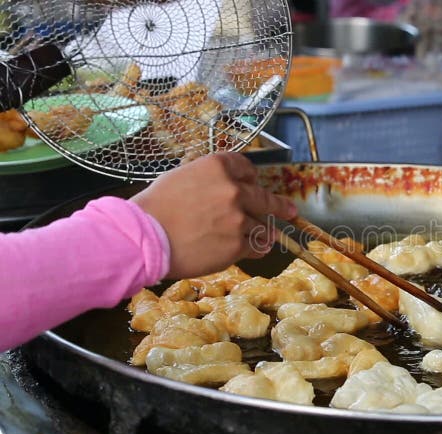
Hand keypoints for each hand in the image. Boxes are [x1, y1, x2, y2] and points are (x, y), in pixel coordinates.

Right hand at [131, 152, 295, 278]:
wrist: (143, 238)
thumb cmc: (155, 208)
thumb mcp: (181, 177)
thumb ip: (209, 180)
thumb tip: (226, 187)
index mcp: (218, 167)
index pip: (246, 168)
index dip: (250, 177)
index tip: (253, 183)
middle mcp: (233, 189)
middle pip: (263, 197)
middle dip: (279, 206)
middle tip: (290, 210)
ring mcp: (238, 218)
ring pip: (261, 225)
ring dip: (262, 231)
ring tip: (266, 236)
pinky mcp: (237, 244)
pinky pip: (256, 246)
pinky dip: (257, 248)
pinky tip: (258, 249)